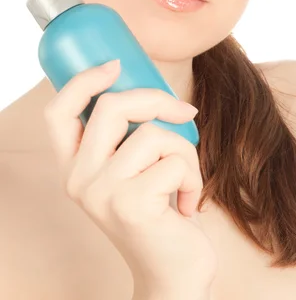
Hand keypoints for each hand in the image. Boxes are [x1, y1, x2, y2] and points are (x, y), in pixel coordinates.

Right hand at [43, 59, 217, 296]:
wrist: (171, 273)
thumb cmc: (157, 212)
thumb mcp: (131, 171)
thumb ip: (127, 137)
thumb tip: (153, 90)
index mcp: (73, 166)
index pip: (58, 112)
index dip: (84, 80)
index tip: (115, 64)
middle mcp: (77, 179)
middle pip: (113, 107)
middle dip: (158, 99)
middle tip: (187, 113)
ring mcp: (101, 192)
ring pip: (153, 134)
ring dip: (185, 151)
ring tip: (186, 180)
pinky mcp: (131, 204)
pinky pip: (175, 161)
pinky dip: (195, 176)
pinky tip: (190, 204)